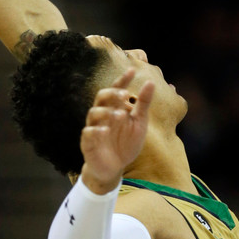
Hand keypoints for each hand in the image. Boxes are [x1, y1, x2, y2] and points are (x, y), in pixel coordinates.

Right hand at [80, 71, 154, 193]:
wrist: (114, 168)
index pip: (116, 89)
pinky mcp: (88, 142)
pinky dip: (96, 131)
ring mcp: (94, 127)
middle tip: (125, 95)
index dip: (123, 79)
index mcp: (114, 107)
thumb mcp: (139, 123)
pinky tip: (105, 131)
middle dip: (112, 94)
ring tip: (120, 115)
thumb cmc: (125, 143)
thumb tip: (150, 82)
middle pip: (101, 97)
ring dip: (106, 112)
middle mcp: (103, 115)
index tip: (132, 70)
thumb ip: (143, 103)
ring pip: (93, 113)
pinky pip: (88, 133)